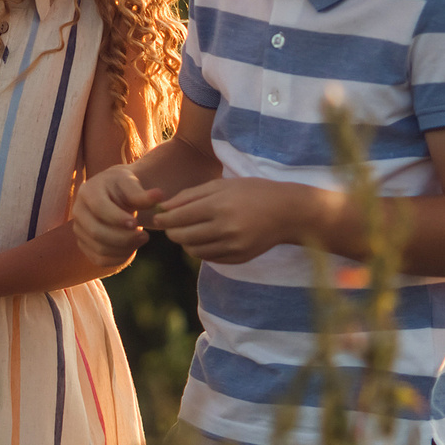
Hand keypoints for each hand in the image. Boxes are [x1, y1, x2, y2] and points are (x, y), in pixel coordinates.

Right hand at [74, 163, 160, 261]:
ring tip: (142, 239)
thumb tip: (159, 196)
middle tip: (145, 236)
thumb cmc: (122, 187)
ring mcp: (79, 230)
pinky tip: (132, 249)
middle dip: (124, 238)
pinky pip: (99, 260)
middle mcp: (78, 211)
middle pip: (97, 232)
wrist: (112, 194)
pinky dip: (118, 259)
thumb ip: (142, 194)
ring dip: (124, 249)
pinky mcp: (84, 244)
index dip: (117, 218)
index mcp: (88, 191)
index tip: (137, 223)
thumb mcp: (131, 184)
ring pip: (99, 249)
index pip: (99, 208)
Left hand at [152, 178, 320, 264]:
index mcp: (219, 206)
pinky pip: (210, 258)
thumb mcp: (221, 185)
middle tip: (170, 226)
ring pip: (195, 251)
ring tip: (187, 232)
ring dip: (185, 242)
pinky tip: (205, 239)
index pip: (179, 217)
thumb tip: (163, 208)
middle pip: (184, 236)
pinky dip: (202, 250)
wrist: (287, 212)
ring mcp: (233, 246)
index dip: (164, 219)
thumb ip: (190, 196)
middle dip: (172, 232)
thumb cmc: (252, 192)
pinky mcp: (239, 258)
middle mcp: (225, 228)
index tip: (157, 217)